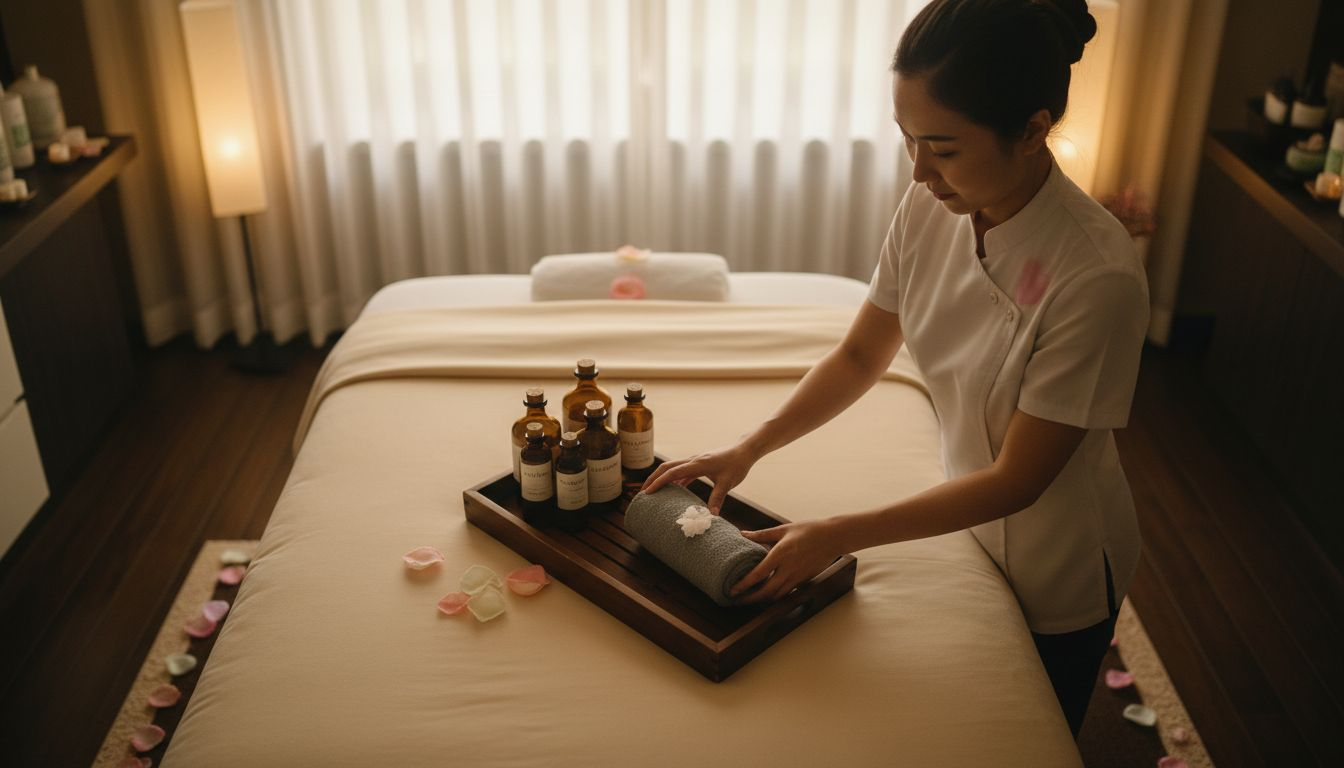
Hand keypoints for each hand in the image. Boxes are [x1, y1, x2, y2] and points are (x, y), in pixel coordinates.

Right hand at [639, 442, 759, 512]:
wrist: (745, 450)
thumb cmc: (737, 464)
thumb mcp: (728, 483)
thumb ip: (718, 498)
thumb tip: (711, 516)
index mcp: (697, 464)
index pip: (672, 472)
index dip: (658, 482)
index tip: (647, 492)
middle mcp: (693, 460)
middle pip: (667, 467)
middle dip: (653, 478)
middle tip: (643, 493)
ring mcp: (696, 461)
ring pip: (673, 468)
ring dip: (662, 478)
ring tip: (654, 492)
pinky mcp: (700, 464)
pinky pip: (683, 471)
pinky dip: (675, 479)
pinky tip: (675, 490)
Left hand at [731, 519, 844, 603]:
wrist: (833, 537)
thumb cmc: (808, 530)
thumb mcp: (783, 529)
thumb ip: (761, 534)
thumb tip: (742, 534)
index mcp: (780, 554)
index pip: (758, 574)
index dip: (744, 585)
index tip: (732, 590)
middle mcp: (788, 569)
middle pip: (766, 591)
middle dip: (750, 599)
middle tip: (737, 600)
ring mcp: (798, 577)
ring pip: (777, 595)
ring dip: (762, 600)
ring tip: (749, 599)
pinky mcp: (804, 580)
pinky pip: (786, 592)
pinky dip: (775, 595)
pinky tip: (767, 594)